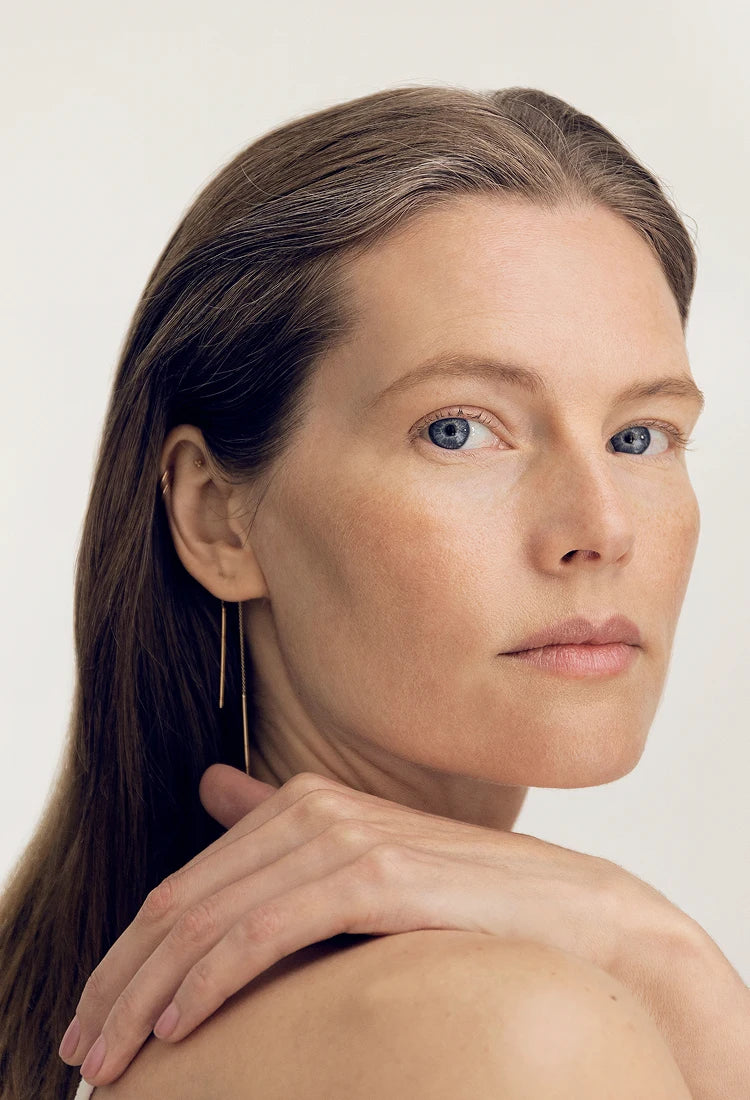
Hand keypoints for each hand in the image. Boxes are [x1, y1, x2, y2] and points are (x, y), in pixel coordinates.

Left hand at [61, 764, 683, 1086]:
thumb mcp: (361, 863)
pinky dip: (209, 979)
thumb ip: (282, 830)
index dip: (128, 952)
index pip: (186, 885)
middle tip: (80, 1049)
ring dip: (146, 992)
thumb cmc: (461, 902)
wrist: (571, 912)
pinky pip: (263, 932)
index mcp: (303, 803)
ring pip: (210, 920)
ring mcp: (343, 837)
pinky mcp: (373, 873)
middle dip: (119, 980)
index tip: (94, 1014)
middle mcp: (313, 809)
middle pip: (182, 902)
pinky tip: (177, 1026)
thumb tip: (214, 787)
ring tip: (111, 1058)